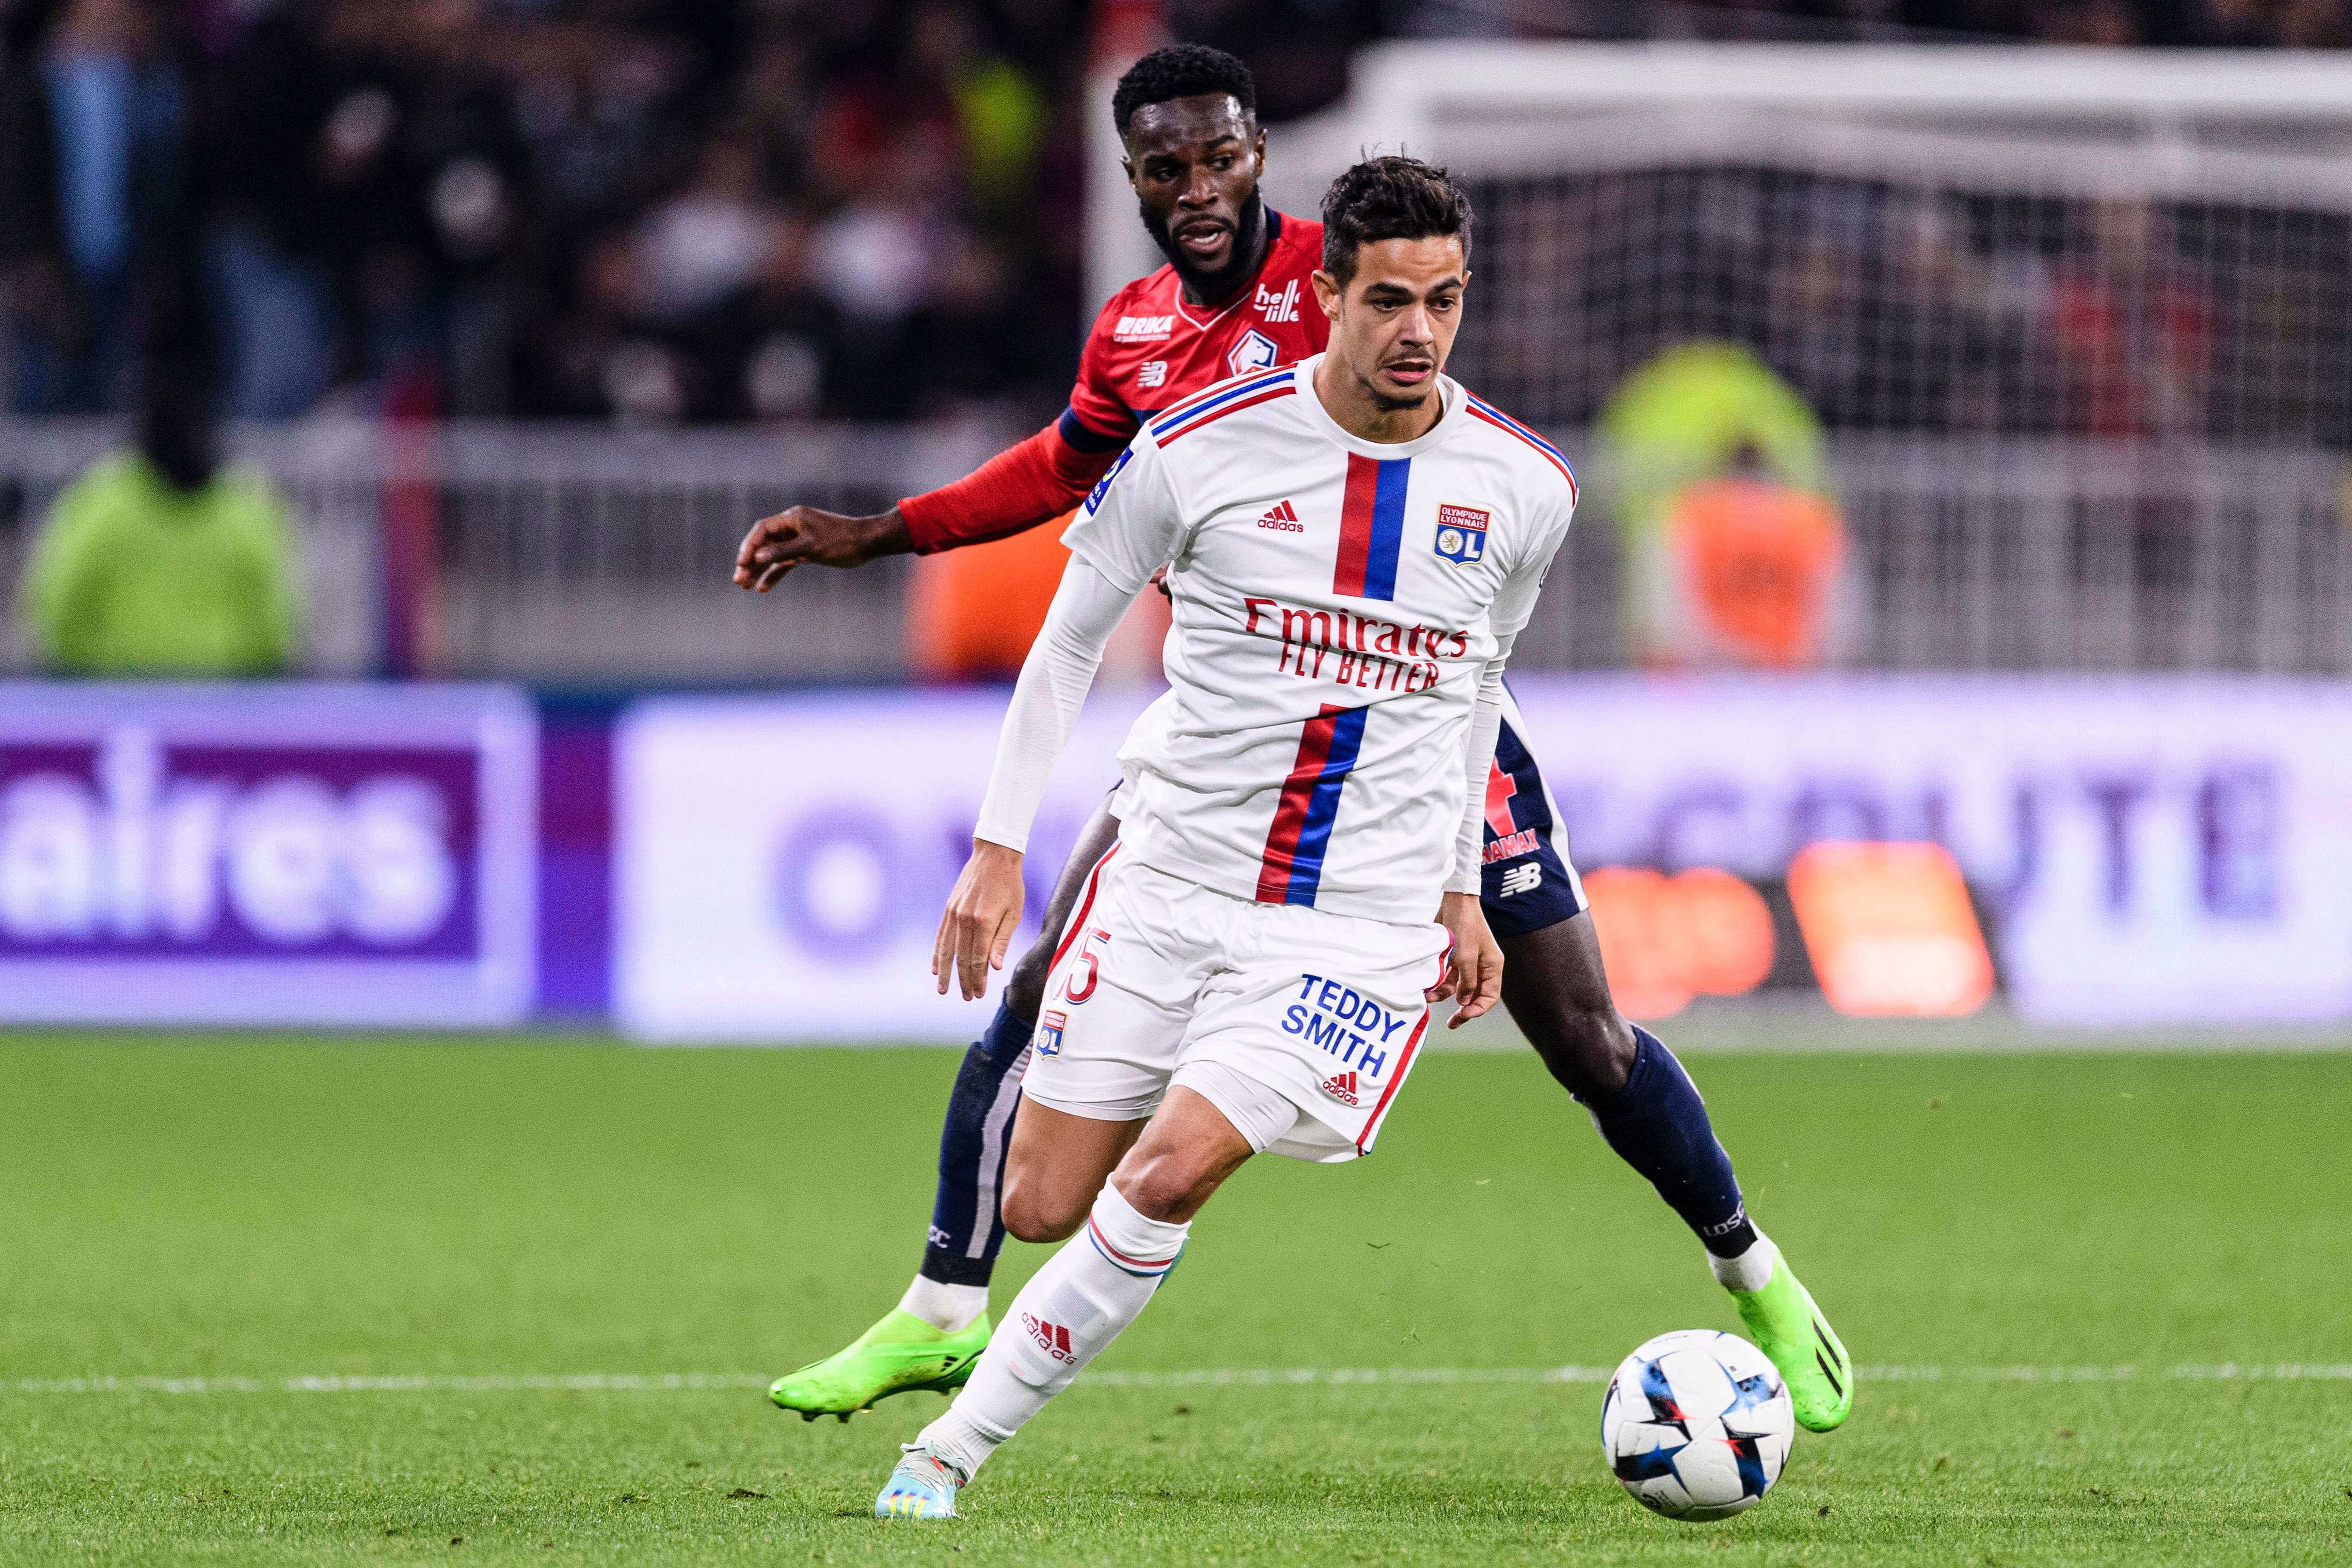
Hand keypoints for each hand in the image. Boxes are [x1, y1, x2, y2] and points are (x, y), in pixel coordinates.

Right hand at [732, 505, 910, 589]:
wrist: (866, 543)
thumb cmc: (841, 540)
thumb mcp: (811, 547)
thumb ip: (783, 551)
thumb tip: (757, 557)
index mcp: (792, 518)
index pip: (762, 530)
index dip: (749, 546)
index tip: (741, 563)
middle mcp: (792, 527)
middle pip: (764, 543)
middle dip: (750, 561)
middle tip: (738, 579)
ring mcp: (798, 539)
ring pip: (772, 555)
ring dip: (759, 569)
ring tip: (744, 585)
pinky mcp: (805, 551)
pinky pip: (785, 563)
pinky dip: (775, 574)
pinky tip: (763, 588)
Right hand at [934, 840, 1025, 999]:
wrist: (994, 855)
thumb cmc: (1010, 885)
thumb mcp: (1014, 913)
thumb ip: (1002, 940)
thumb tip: (994, 967)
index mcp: (985, 922)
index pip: (979, 959)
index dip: (978, 979)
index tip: (978, 994)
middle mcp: (966, 920)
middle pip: (963, 958)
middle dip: (964, 980)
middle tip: (966, 997)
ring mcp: (954, 914)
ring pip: (947, 950)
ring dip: (946, 972)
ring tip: (943, 990)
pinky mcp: (949, 909)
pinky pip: (940, 936)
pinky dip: (936, 953)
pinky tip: (935, 968)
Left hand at [1428, 891, 1502, 1028]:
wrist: (1451, 901)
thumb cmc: (1464, 926)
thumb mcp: (1465, 957)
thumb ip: (1466, 982)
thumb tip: (1464, 1003)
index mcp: (1492, 966)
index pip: (1490, 996)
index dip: (1478, 1009)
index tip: (1463, 1016)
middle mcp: (1481, 966)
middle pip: (1475, 995)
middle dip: (1463, 1010)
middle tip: (1452, 1023)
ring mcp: (1467, 962)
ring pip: (1457, 988)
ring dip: (1444, 995)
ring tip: (1429, 998)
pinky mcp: (1452, 957)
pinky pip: (1447, 977)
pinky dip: (1438, 984)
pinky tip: (1428, 989)